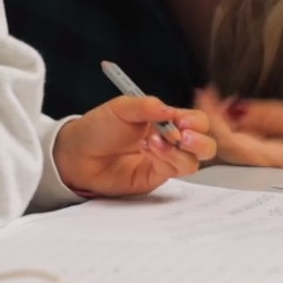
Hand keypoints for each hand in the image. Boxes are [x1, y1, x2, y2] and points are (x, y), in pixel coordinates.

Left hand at [53, 96, 214, 196]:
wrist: (77, 155)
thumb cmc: (98, 128)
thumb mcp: (121, 108)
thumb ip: (146, 106)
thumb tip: (170, 110)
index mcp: (165, 118)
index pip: (196, 121)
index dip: (196, 123)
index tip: (182, 122)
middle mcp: (170, 140)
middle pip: (205, 144)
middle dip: (199, 141)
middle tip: (181, 137)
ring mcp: (164, 160)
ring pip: (193, 161)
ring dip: (177, 152)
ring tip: (152, 143)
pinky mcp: (155, 177)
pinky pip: (173, 172)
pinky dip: (165, 161)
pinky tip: (148, 152)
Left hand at [196, 88, 282, 181]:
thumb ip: (273, 116)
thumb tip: (235, 108)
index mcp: (272, 164)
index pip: (227, 139)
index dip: (210, 115)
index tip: (203, 91)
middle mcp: (268, 176)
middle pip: (227, 148)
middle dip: (212, 120)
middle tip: (206, 93)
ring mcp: (275, 179)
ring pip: (238, 153)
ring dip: (227, 126)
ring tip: (222, 101)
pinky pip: (254, 156)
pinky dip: (245, 135)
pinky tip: (246, 118)